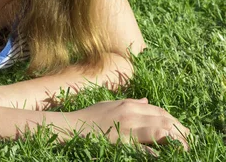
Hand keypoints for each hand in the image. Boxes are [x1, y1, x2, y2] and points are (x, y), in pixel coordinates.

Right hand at [70, 98, 189, 149]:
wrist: (71, 127)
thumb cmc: (88, 117)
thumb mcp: (110, 105)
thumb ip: (130, 102)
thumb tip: (147, 101)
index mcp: (128, 104)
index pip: (159, 110)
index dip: (173, 120)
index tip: (180, 129)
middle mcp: (131, 114)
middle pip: (164, 119)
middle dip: (180, 130)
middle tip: (187, 140)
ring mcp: (127, 128)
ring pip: (161, 131)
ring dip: (175, 140)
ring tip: (182, 149)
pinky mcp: (122, 143)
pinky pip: (145, 149)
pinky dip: (157, 153)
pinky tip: (164, 157)